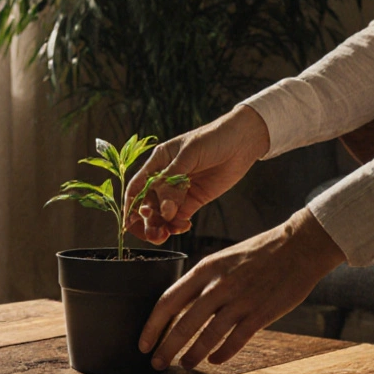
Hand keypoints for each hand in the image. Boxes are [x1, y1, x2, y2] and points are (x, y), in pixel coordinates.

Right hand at [124, 105, 269, 244]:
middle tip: (153, 234)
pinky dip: (178, 225)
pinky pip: (180, 217)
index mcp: (158, 162)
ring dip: (161, 226)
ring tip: (165, 235)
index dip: (130, 206)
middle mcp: (165, 178)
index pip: (137, 187)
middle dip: (147, 220)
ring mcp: (180, 190)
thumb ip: (173, 182)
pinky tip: (183, 225)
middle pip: (148, 204)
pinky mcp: (194, 200)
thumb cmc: (213, 138)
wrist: (243, 140)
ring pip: (163, 214)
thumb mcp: (189, 155)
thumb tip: (164, 211)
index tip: (130, 223)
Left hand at [139, 207, 346, 369]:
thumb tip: (180, 306)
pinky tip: (214, 360)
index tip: (143, 343)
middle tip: (156, 363)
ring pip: (207, 336)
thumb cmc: (258, 254)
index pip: (167, 301)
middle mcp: (218, 286)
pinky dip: (222, 354)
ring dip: (192, 355)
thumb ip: (202, 282)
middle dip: (166, 348)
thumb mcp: (222, 259)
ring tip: (185, 365)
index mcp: (205, 269)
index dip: (152, 326)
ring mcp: (239, 301)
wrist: (299, 246)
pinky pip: (235, 341)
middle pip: (183, 324)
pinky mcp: (260, 314)